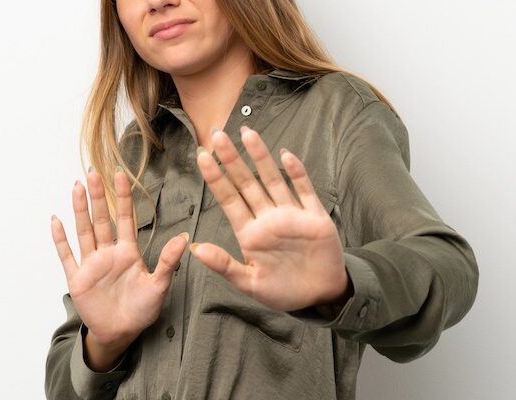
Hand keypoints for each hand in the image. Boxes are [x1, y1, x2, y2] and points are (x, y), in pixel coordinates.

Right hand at [51, 167, 187, 351]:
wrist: (121, 333)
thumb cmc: (141, 310)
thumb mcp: (159, 285)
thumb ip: (169, 262)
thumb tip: (185, 238)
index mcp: (128, 252)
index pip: (125, 219)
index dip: (123, 198)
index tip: (120, 176)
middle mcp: (108, 254)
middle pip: (101, 219)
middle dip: (98, 197)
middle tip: (93, 172)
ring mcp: (91, 264)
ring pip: (84, 231)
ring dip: (80, 210)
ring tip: (77, 187)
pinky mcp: (77, 279)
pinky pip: (67, 256)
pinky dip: (60, 239)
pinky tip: (56, 221)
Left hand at [190, 126, 349, 311]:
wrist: (321, 297)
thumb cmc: (283, 291)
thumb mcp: (249, 283)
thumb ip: (224, 265)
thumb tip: (195, 248)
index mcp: (249, 233)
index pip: (229, 199)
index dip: (215, 178)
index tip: (202, 156)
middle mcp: (267, 218)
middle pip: (247, 183)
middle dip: (232, 160)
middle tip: (217, 135)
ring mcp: (291, 215)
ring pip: (272, 180)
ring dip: (261, 157)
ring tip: (247, 133)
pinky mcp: (314, 217)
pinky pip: (304, 191)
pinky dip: (296, 174)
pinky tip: (286, 156)